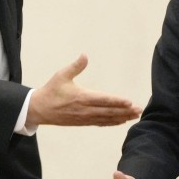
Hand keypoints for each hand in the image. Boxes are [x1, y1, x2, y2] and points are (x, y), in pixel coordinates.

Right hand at [26, 54, 140, 127]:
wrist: (39, 109)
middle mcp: (85, 109)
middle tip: (139, 109)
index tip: (129, 102)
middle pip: (109, 111)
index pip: (103, 100)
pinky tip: (121, 121)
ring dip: (121, 117)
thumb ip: (75, 66)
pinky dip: (112, 122)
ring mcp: (84, 117)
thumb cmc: (51, 91)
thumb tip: (85, 55)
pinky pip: (100, 123)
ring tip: (134, 116)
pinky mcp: (83, 122)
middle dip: (125, 111)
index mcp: (81, 97)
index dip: (117, 101)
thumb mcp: (61, 75)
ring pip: (106, 119)